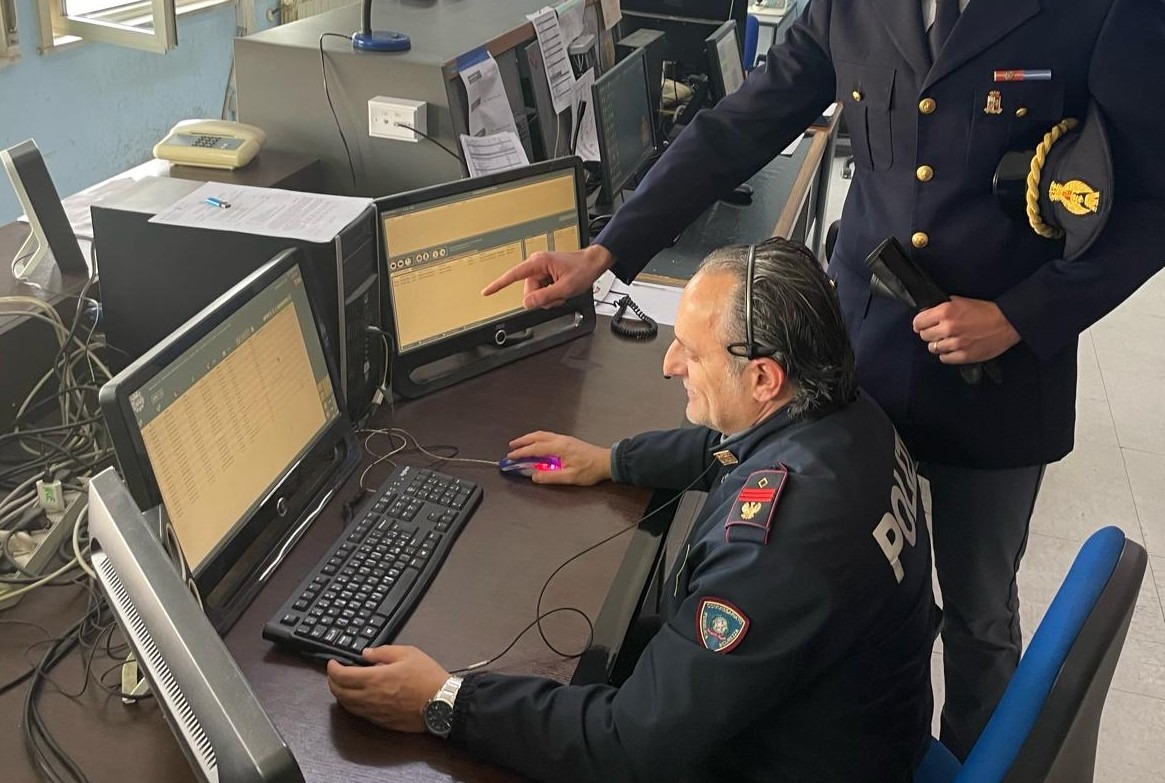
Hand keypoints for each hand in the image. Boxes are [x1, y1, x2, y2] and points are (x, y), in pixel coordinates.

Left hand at [326, 646, 449, 732]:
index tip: (333, 663)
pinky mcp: (382, 722)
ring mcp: (375, 712)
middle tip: (335, 673)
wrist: (442, 704)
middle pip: (339, 693)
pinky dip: (353, 704)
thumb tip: (367, 653)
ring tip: (345, 685)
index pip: (341, 676)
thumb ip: (384, 651)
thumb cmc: (427, 678)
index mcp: (374, 679)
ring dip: (341, 694)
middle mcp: (370, 698)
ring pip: (347, 706)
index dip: (332, 668)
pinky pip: (360, 714)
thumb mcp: (408, 653)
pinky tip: (360, 697)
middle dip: (332, 681)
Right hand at [481, 245, 613, 309]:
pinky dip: (551, 294)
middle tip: (558, 295)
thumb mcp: (564, 288)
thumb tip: (527, 303)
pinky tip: (561, 290)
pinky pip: (542, 291)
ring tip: (562, 292)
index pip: (513, 275)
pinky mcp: (546, 275)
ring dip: (548, 297)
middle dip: (542, 298)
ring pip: (535, 293)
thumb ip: (544, 297)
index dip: (498, 284)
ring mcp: (542, 270)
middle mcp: (537, 264)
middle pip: (528, 290)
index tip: (487, 291)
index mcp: (539, 263)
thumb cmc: (582, 270)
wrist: (593, 263)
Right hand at [508, 431, 611, 485]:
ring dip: (530, 438)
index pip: (534, 449)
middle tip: (511, 447)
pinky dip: (538, 438)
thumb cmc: (590, 470)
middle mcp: (560, 440)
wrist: (607, 462)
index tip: (511, 456)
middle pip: (536, 437)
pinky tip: (537, 444)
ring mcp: (565, 439)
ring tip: (521, 444)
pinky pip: (548, 436)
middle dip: (522, 441)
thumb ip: (550, 477)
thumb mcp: (569, 477)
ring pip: (542, 434)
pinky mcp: (568, 441)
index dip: (521, 452)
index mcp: (559, 447)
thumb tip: (534, 476)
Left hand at [913, 296, 1020, 364]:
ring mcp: (955, 343)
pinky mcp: (964, 356)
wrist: (1007, 322)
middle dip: (929, 334)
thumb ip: (943, 307)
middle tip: (938, 332)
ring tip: (948, 340)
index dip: (920, 324)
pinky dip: (947, 354)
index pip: (919, 322)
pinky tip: (954, 349)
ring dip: (938, 345)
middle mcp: (948, 328)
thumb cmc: (986, 310)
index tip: (922, 326)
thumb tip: (928, 313)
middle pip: (924, 336)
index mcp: (946, 312)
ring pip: (933, 348)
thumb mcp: (961, 301)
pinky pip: (944, 358)